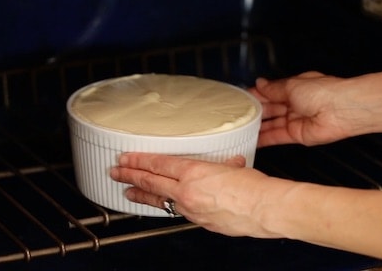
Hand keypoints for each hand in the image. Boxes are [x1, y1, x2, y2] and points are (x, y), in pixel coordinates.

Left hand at [109, 152, 283, 236]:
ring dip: (141, 194)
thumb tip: (226, 165)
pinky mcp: (199, 222)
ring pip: (160, 200)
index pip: (158, 164)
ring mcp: (191, 209)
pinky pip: (176, 212)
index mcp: (194, 172)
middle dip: (129, 176)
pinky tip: (160, 205)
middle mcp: (188, 191)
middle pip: (151, 182)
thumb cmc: (255, 187)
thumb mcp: (234, 166)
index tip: (125, 158)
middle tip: (115, 172)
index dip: (138, 161)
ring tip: (127, 191)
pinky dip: (164, 207)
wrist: (266, 209)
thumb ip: (222, 166)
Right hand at [249, 73, 357, 146]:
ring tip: (240, 129)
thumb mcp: (291, 85)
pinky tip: (253, 141)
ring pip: (271, 124)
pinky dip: (265, 139)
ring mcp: (295, 119)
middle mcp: (294, 103)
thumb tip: (260, 83)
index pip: (269, 92)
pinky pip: (277, 137)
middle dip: (254, 112)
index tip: (240, 99)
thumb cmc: (324, 92)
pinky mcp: (297, 135)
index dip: (255, 95)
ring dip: (257, 127)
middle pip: (269, 108)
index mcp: (293, 87)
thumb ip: (273, 88)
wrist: (342, 110)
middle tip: (237, 115)